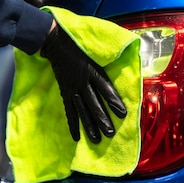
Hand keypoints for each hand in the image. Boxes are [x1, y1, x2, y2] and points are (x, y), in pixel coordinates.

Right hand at [40, 24, 126, 142]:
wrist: (56, 43)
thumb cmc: (80, 46)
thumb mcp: (96, 51)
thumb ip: (109, 60)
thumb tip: (127, 60)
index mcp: (92, 70)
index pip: (105, 88)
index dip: (114, 101)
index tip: (123, 114)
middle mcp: (82, 82)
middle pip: (93, 103)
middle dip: (102, 119)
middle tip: (110, 133)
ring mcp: (72, 88)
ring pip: (82, 110)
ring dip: (89, 126)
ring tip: (96, 139)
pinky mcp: (65, 92)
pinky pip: (69, 111)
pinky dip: (73, 124)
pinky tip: (76, 137)